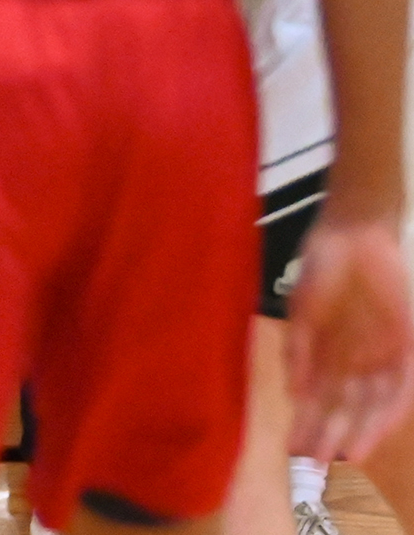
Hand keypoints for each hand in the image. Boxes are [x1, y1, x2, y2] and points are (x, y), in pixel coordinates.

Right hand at [287, 212, 413, 457]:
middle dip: (331, 435)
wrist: (355, 231)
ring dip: (361, 430)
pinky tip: (377, 427)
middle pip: (346, 407)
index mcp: (329, 353)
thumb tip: (295, 392)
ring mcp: (382, 354)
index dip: (308, 423)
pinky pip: (402, 385)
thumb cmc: (322, 264)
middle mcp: (356, 361)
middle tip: (315, 463)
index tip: (293, 448)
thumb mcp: (302, 308)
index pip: (319, 398)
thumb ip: (300, 349)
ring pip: (373, 403)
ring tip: (346, 455)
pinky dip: (390, 408)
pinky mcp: (407, 345)